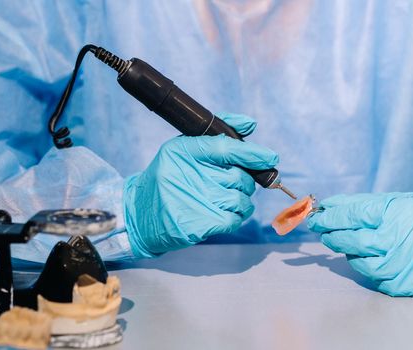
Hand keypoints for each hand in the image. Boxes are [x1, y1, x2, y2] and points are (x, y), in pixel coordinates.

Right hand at [123, 113, 277, 256]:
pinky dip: (236, 215)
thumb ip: (218, 134)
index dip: (253, 153)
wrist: (141, 214)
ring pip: (242, 199)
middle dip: (244, 180)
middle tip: (228, 182)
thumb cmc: (168, 177)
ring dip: (240, 199)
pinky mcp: (201, 225)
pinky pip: (236, 218)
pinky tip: (222, 211)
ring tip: (223, 197)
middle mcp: (190, 174)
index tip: (271, 157)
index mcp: (184, 150)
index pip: (227, 148)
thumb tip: (250, 124)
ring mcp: (197, 201)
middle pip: (240, 176)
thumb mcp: (183, 148)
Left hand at [307, 190, 412, 295]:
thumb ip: (371, 207)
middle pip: (348, 239)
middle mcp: (397, 241)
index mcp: (397, 213)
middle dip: (330, 232)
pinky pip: (378, 279)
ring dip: (348, 251)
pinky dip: (370, 267)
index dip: (329, 214)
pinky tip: (371, 257)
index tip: (317, 212)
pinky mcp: (411, 286)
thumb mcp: (407, 200)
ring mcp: (404, 266)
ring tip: (347, 241)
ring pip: (358, 262)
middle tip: (320, 226)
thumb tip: (335, 208)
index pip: (350, 214)